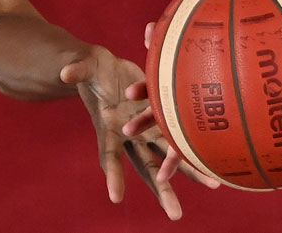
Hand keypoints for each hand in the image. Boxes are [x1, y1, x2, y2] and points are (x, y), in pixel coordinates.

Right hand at [60, 46, 218, 219]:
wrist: (105, 70)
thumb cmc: (91, 69)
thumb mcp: (84, 66)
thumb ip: (77, 71)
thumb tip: (65, 72)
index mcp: (108, 129)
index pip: (110, 156)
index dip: (113, 175)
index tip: (116, 197)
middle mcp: (129, 137)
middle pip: (147, 168)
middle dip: (162, 190)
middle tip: (176, 215)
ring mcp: (146, 131)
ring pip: (170, 156)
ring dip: (190, 171)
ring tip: (214, 185)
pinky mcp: (159, 119)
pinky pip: (178, 137)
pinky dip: (194, 148)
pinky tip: (216, 158)